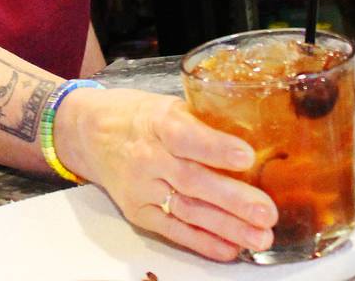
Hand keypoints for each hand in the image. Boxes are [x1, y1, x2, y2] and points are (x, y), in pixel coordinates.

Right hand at [55, 87, 277, 260]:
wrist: (89, 133)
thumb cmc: (136, 116)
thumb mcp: (168, 105)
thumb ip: (204, 122)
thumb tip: (258, 138)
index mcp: (157, 122)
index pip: (186, 136)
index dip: (216, 148)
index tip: (246, 157)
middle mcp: (147, 157)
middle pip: (191, 180)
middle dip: (232, 199)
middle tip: (266, 212)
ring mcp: (140, 188)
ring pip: (187, 210)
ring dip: (226, 227)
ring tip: (259, 237)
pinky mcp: (137, 211)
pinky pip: (173, 230)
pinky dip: (202, 242)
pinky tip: (230, 248)